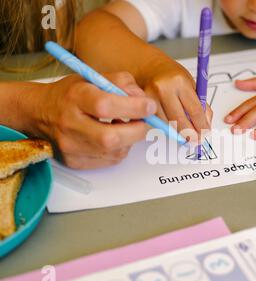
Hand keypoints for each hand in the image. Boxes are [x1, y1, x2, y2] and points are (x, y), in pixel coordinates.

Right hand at [34, 72, 156, 168]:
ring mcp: (71, 147)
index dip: (133, 108)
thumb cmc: (70, 94)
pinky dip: (119, 149)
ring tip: (123, 126)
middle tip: (143, 121)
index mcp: (75, 98)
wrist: (40, 113)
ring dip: (129, 140)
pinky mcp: (75, 162)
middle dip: (136, 130)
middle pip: (111, 137)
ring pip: (114, 151)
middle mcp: (70, 124)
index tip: (149, 106)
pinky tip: (114, 137)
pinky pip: (110, 160)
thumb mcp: (94, 77)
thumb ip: (121, 83)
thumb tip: (143, 99)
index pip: (106, 106)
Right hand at [141, 57, 212, 142]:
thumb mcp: (192, 85)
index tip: (205, 133)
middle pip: (179, 121)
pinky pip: (157, 123)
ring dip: (178, 132)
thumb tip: (206, 125)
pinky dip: (166, 127)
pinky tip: (172, 125)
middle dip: (190, 134)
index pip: (194, 111)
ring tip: (185, 131)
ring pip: (167, 125)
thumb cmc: (172, 75)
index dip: (202, 126)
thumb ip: (200, 105)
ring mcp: (149, 98)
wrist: (149, 67)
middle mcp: (163, 89)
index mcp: (179, 82)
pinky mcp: (140, 106)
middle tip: (196, 139)